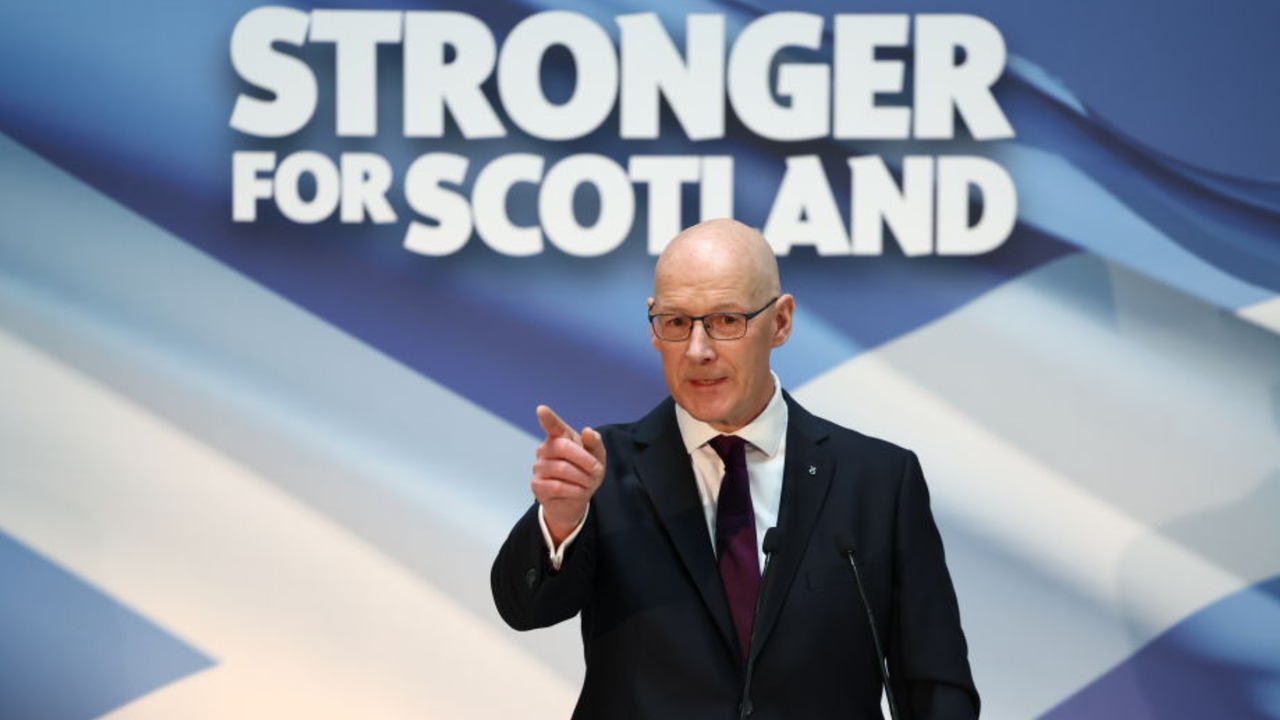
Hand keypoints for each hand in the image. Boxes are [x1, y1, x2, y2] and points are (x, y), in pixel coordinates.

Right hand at [532, 405, 605, 543]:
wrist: (576, 500)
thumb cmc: (585, 473)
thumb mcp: (597, 458)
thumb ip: (595, 443)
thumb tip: (587, 431)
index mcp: (560, 437)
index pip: (552, 425)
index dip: (548, 418)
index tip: (541, 410)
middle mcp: (546, 449)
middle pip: (563, 447)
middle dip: (585, 460)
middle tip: (597, 471)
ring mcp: (539, 467)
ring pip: (562, 468)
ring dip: (582, 478)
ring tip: (588, 483)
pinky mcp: (537, 485)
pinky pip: (557, 486)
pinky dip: (574, 490)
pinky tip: (578, 491)